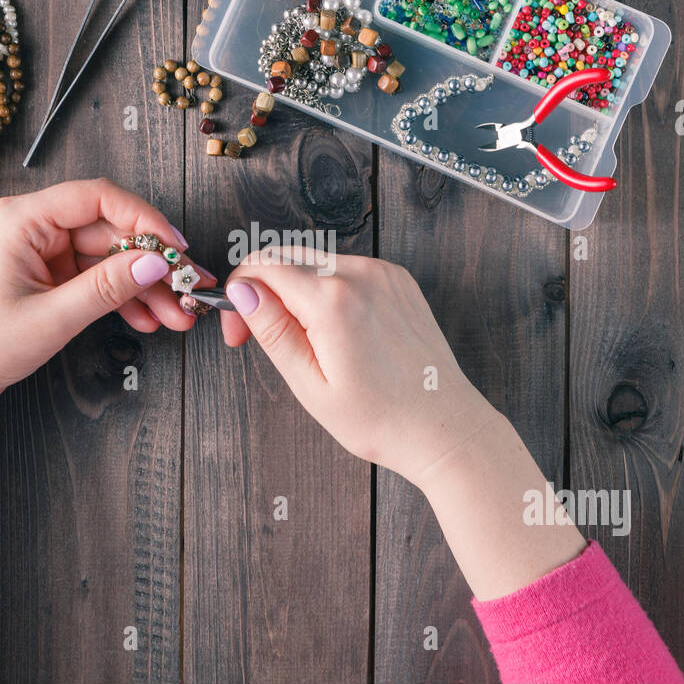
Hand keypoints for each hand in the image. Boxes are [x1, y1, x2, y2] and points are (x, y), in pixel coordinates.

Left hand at [0, 177, 213, 406]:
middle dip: (152, 263)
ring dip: (144, 286)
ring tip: (176, 314)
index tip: (175, 247)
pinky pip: (96, 277)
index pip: (97, 198)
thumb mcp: (53, 317)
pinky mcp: (48, 275)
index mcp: (22, 219)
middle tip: (188, 287)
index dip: (144, 219)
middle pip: (109, 230)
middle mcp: (32, 226)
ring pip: (109, 257)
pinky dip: (123, 298)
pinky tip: (147, 319)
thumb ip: (107, 287)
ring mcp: (41, 251)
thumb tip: (156, 263)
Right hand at [219, 247, 495, 484]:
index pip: (262, 267)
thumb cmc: (381, 419)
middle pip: (286, 256)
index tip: (239, 332)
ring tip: (300, 341)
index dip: (239, 295)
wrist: (445, 428)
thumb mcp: (311, 385)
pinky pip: (347, 269)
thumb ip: (272, 330)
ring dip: (293, 289)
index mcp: (334, 300)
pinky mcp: (399, 280)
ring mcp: (384, 273)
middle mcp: (361, 274)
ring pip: (315, 261)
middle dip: (261, 289)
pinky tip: (332, 332)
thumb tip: (242, 290)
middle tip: (255, 335)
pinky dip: (327, 290)